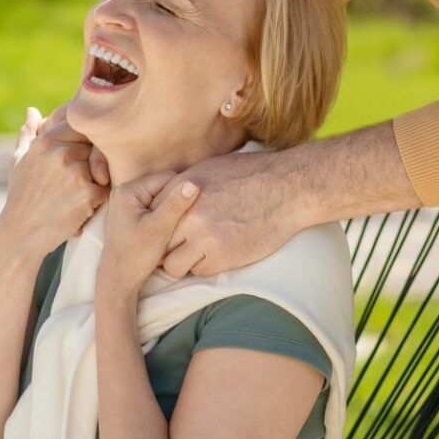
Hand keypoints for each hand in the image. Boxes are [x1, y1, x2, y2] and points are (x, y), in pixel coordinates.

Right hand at [0, 104, 107, 252]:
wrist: (22, 234)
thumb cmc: (21, 197)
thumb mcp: (19, 162)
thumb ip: (28, 134)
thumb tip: (32, 111)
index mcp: (46, 139)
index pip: (81, 123)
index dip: (86, 137)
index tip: (83, 150)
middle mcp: (61, 151)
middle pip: (96, 142)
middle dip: (94, 157)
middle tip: (83, 175)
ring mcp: (76, 170)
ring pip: (103, 163)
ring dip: (98, 176)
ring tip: (79, 192)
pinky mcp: (89, 192)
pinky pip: (108, 185)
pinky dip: (99, 196)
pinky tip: (83, 206)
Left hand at [98, 170, 200, 297]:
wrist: (119, 278)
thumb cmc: (137, 255)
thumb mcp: (159, 229)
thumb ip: (175, 205)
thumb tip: (193, 183)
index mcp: (129, 190)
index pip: (167, 179)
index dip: (183, 192)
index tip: (195, 208)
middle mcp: (125, 191)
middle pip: (163, 187)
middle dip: (177, 200)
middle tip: (188, 218)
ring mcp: (128, 202)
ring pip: (160, 197)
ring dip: (172, 209)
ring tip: (179, 224)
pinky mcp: (131, 213)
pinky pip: (155, 206)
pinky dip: (164, 215)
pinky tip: (171, 228)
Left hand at [161, 150, 301, 277]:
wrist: (287, 188)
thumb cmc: (253, 174)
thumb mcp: (211, 168)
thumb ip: (185, 185)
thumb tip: (169, 196)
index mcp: (182, 189)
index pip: (152, 214)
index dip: (159, 223)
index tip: (168, 229)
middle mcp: (187, 214)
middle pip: (158, 243)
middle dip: (166, 246)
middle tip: (179, 246)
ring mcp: (203, 237)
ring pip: (173, 265)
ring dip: (183, 262)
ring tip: (197, 254)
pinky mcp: (221, 257)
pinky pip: (198, 271)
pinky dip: (204, 266)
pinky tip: (217, 255)